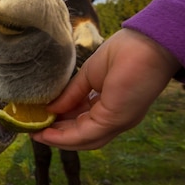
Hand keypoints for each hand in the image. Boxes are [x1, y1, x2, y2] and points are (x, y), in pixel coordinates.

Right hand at [31, 28, 180, 149]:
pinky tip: (48, 133)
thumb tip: (51, 108)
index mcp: (113, 106)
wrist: (150, 43)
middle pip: (84, 135)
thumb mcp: (90, 75)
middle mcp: (117, 118)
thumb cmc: (126, 52)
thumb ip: (72, 93)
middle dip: (58, 136)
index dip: (62, 124)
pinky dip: (65, 136)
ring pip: (84, 139)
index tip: (41, 122)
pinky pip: (85, 133)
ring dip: (59, 140)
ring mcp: (118, 121)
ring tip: (37, 135)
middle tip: (34, 132)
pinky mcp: (115, 118)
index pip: (85, 120)